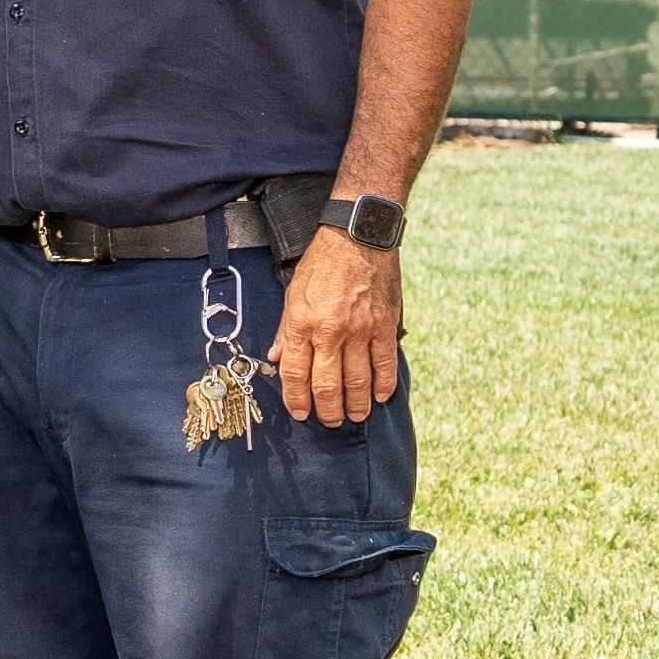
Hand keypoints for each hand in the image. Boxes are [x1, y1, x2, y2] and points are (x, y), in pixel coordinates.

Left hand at [274, 231, 401, 427]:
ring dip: (355, 405)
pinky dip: (383, 386)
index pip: (294, 373)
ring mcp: (360, 331)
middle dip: (327, 411)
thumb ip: (284, 330)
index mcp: (302, 323)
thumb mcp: (292, 293)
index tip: (299, 413)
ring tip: (354, 416)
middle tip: (329, 421)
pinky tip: (379, 397)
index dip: (295, 400)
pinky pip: (384, 365)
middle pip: (326, 385)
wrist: (357, 237)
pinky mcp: (383, 326)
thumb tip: (274, 359)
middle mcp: (330, 331)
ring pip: (356, 382)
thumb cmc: (322, 263)